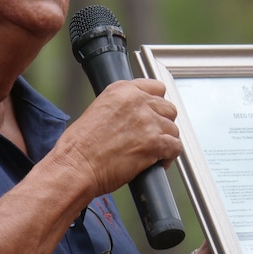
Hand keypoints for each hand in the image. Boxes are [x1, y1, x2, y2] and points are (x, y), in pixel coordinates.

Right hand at [55, 78, 181, 195]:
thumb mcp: (97, 111)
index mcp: (121, 91)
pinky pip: (175, 147)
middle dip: (163, 123)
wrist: (76, 166)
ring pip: (173, 129)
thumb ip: (120, 108)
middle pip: (167, 108)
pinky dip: (169, 157)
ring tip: (154, 151)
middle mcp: (137, 102)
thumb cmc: (79, 147)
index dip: (156, 103)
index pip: (155, 87)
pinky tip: (158, 162)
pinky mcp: (155, 143)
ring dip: (166, 141)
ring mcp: (148, 122)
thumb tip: (133, 117)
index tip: (155, 112)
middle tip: (154, 135)